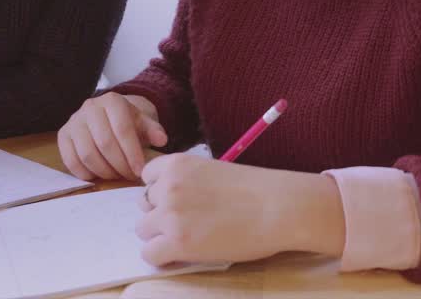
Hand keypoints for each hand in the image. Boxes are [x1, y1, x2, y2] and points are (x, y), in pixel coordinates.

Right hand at [58, 93, 167, 179]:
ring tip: (117, 175)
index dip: (132, 153)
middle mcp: (90, 107)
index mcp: (112, 101)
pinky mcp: (63, 135)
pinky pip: (71, 160)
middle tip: (130, 175)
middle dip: (120, 164)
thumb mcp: (144, 122)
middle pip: (104, 143)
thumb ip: (153, 130)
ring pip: (87, 154)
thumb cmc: (129, 122)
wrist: (109, 115)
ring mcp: (74, 121)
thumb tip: (161, 139)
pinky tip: (99, 176)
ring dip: (104, 171)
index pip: (122, 130)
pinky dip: (86, 173)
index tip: (140, 170)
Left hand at [136, 154, 345, 265]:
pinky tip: (183, 255)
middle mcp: (168, 186)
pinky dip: (163, 257)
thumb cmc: (256, 189)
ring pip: (143, 230)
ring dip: (160, 236)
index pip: (146, 178)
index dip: (159, 192)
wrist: (277, 207)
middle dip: (160, 215)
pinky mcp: (177, 242)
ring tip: (187, 240)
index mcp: (178, 164)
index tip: (178, 202)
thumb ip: (188, 182)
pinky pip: (150, 254)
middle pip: (143, 205)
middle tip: (186, 223)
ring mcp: (170, 214)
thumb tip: (171, 203)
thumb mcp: (214, 172)